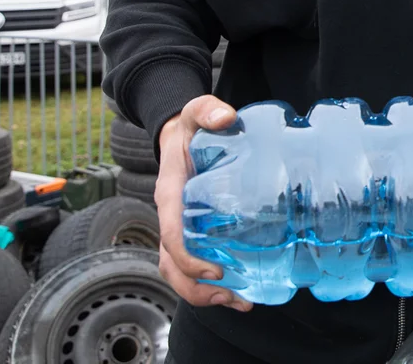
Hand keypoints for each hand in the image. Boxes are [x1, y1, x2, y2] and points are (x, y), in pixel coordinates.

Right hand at [155, 95, 252, 311]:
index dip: (190, 258)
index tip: (216, 270)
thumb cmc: (190, 128)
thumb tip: (225, 117)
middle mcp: (171, 218)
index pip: (172, 236)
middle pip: (172, 265)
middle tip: (232, 296)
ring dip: (204, 294)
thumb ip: (207, 110)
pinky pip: (193, 266)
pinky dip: (212, 284)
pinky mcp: (192, 233)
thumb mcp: (195, 112)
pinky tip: (241, 289)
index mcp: (171, 195)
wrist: (180, 135)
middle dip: (197, 288)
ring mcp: (179, 229)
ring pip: (180, 273)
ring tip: (240, 302)